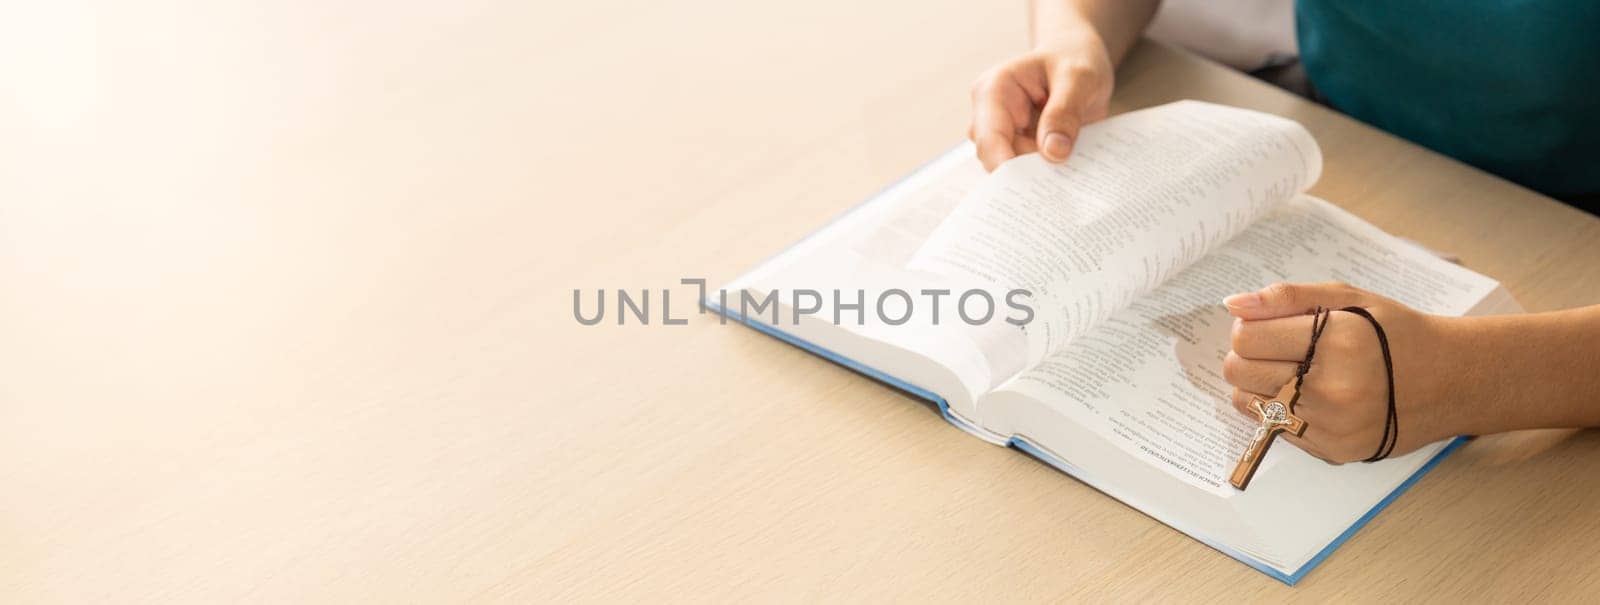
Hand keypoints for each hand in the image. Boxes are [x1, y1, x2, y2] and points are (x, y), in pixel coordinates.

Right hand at [968, 35, 1113, 170]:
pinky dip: (1046, 173)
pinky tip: (1068, 169)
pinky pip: (1026, 170)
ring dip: (1039, 174)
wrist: (1079, 57)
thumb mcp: (1079, 78)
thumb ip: (1065, 112)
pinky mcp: (1018, 146)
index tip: (1031, 188)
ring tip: (1070, 168)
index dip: (1005, 165)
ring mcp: (1003, 133)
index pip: (989, 136)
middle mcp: (990, 114)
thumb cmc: (1075, 58)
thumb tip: (1053, 152)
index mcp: (994, 90)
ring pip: (1009, 169)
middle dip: (1026, 171)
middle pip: (995, 158)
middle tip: (1062, 177)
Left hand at [1221, 282, 1464, 462]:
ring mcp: (1331, 425)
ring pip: (1248, 402)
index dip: (1250, 328)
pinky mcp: (1331, 450)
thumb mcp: (1349, 298)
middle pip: (1239, 371)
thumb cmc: (1395, 333)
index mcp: (1336, 341)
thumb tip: (1233, 305)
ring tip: (1292, 371)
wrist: (1447, 381)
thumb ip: (1286, 298)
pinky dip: (1280, 409)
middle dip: (1249, 355)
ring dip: (1258, 384)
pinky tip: (1308, 395)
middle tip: (1278, 349)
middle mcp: (1332, 387)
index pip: (1247, 338)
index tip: (1268, 327)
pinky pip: (1274, 428)